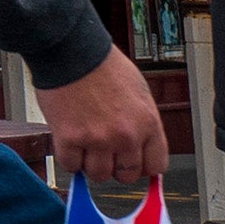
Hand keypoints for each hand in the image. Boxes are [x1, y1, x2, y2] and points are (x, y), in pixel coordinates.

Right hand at [35, 49, 168, 188]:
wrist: (71, 49)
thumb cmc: (102, 64)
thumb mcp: (138, 91)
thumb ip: (141, 121)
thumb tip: (140, 145)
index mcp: (147, 122)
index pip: (156, 166)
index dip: (142, 166)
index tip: (133, 162)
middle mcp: (126, 135)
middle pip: (126, 175)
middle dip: (115, 166)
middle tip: (104, 151)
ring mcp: (98, 139)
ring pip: (98, 175)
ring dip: (90, 163)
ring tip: (84, 144)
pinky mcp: (70, 138)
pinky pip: (71, 165)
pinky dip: (69, 157)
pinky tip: (69, 141)